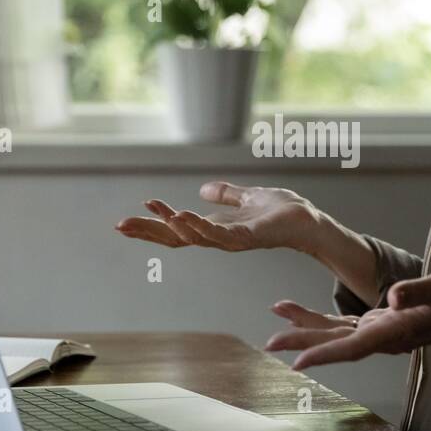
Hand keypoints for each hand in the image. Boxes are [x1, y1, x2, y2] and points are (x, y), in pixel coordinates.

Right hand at [114, 182, 319, 251]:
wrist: (309, 221)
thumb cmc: (282, 211)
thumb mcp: (248, 197)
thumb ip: (226, 195)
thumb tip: (204, 189)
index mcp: (215, 227)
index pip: (176, 230)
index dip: (151, 226)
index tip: (126, 221)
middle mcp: (219, 237)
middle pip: (177, 237)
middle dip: (149, 232)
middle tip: (121, 225)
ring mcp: (232, 240)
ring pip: (194, 236)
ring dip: (172, 224)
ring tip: (153, 212)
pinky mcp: (249, 237)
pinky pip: (219, 234)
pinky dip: (199, 226)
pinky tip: (182, 215)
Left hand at [264, 271, 430, 370]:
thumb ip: (420, 292)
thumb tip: (395, 298)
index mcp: (394, 331)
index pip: (353, 347)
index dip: (324, 354)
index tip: (297, 362)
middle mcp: (382, 337)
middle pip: (335, 344)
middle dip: (302, 342)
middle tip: (270, 342)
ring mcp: (379, 333)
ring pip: (334, 335)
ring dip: (304, 328)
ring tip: (275, 317)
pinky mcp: (378, 325)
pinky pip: (341, 326)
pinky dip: (317, 319)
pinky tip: (296, 311)